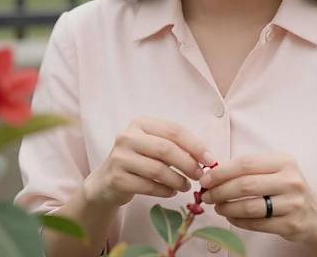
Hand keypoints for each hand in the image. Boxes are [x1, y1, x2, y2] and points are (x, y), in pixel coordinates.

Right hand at [83, 117, 212, 207]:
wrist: (106, 183)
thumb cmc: (138, 161)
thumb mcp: (154, 146)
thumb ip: (175, 146)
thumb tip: (206, 157)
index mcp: (140, 123)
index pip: (173, 130)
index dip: (195, 145)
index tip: (210, 159)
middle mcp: (127, 136)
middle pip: (166, 149)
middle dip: (188, 163)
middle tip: (200, 176)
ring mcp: (120, 157)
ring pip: (158, 169)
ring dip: (178, 180)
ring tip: (186, 186)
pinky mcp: (116, 178)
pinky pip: (148, 186)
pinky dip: (165, 191)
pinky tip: (172, 192)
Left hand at [198, 152, 316, 243]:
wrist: (316, 213)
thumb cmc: (287, 186)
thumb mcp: (275, 169)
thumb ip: (249, 168)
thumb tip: (214, 172)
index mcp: (283, 161)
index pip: (245, 164)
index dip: (222, 172)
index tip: (206, 178)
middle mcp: (290, 181)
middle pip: (245, 185)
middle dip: (220, 190)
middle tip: (206, 195)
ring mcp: (292, 204)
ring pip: (249, 206)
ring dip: (227, 207)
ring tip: (217, 206)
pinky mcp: (291, 225)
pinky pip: (256, 223)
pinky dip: (238, 220)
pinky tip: (230, 216)